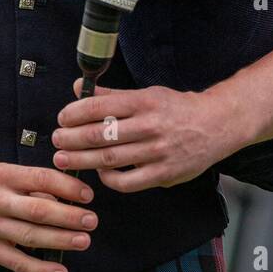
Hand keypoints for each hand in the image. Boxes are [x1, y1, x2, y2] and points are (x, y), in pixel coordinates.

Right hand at [0, 162, 97, 271]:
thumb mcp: (6, 174)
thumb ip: (34, 185)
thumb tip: (70, 199)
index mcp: (4, 175)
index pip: (41, 178)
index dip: (67, 187)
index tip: (88, 195)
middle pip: (37, 210)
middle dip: (68, 217)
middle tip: (92, 220)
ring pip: (30, 236)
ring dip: (60, 240)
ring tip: (84, 241)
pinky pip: (16, 262)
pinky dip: (40, 269)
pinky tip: (60, 271)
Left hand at [51, 80, 229, 191]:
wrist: (217, 125)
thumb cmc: (176, 108)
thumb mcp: (146, 94)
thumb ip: (111, 95)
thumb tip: (78, 89)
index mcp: (144, 101)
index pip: (100, 106)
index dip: (75, 113)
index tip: (61, 119)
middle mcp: (150, 125)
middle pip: (100, 135)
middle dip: (72, 139)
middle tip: (56, 141)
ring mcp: (158, 151)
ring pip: (110, 159)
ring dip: (82, 160)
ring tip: (64, 159)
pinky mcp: (165, 174)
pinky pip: (128, 182)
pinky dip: (109, 178)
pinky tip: (100, 172)